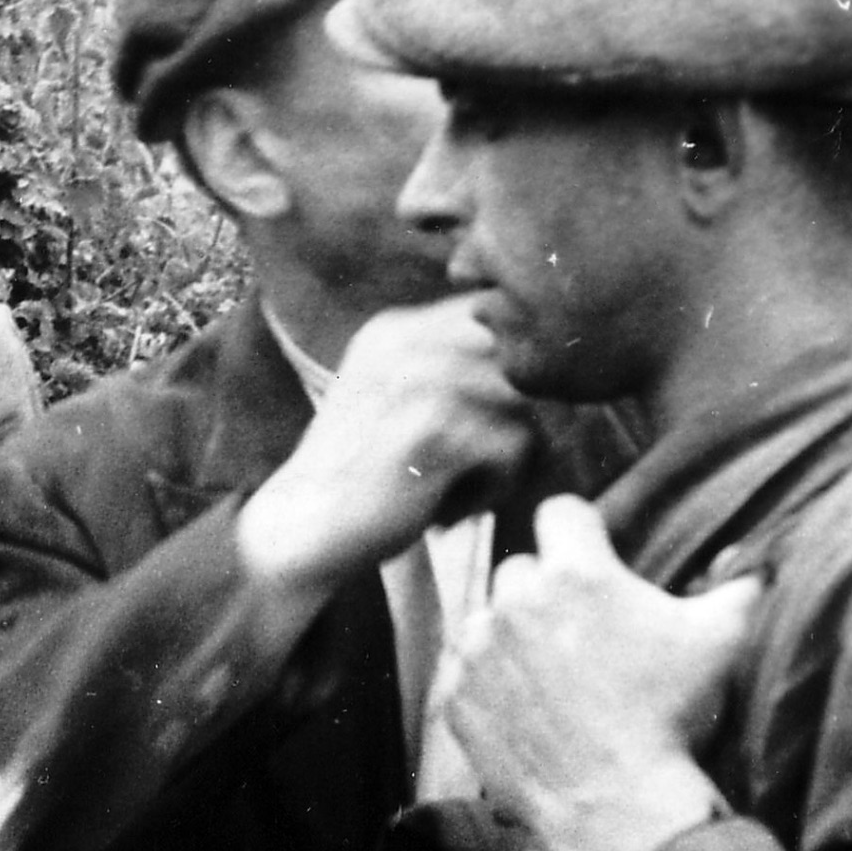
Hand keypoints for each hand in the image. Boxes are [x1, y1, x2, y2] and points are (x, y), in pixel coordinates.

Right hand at [240, 295, 533, 606]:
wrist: (301, 530)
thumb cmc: (365, 477)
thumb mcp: (397, 402)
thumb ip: (452, 372)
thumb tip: (550, 367)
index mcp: (397, 330)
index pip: (495, 320)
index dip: (514, 374)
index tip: (490, 430)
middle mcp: (407, 342)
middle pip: (520, 359)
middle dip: (524, 416)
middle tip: (489, 466)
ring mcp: (418, 381)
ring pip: (526, 402)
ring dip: (514, 455)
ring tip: (470, 489)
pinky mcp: (432, 429)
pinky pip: (516, 445)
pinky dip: (499, 486)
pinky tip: (454, 510)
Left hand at [450, 496, 762, 850]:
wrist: (619, 805)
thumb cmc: (672, 717)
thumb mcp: (721, 642)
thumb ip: (744, 585)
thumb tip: (759, 556)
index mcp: (576, 572)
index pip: (560, 511)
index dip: (580, 531)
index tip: (593, 558)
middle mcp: (515, 599)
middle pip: (521, 568)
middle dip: (546, 591)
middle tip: (581, 634)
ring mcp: (477, 648)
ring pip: (487, 618)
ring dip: (511, 637)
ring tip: (553, 679)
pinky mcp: (454, 694)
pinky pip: (462, 670)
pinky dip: (486, 683)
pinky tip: (525, 709)